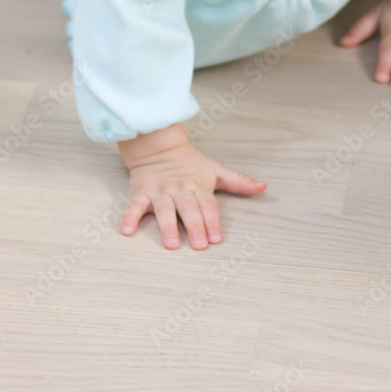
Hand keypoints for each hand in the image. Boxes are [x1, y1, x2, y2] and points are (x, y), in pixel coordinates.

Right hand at [119, 137, 266, 250]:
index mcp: (198, 186)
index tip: (217, 238)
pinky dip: (130, 217)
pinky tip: (128, 231)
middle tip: (200, 245)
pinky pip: (135, 206)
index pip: (207, 204)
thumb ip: (238, 182)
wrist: (159, 146)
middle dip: (195, 226)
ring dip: (167, 226)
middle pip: (188, 208)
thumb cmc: (190, 163)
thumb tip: (263, 187)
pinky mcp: (141, 192)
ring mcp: (160, 191)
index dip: (212, 221)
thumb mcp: (216, 170)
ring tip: (172, 244)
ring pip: (164, 209)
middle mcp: (180, 189)